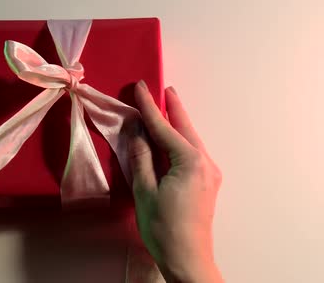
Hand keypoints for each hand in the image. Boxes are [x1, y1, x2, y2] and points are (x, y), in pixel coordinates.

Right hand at [129, 81, 223, 282]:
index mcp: (190, 161)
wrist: (187, 258)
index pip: (164, 127)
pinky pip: (192, 152)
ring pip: (190, 139)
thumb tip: (136, 130)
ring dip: (176, 123)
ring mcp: (210, 172)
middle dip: (172, 107)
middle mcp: (205, 162)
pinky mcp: (207, 182)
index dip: (148, 107)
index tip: (139, 87)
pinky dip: (179, 139)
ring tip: (164, 106)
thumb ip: (141, 156)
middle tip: (160, 88)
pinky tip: (171, 137)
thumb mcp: (145, 190)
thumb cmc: (163, 227)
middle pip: (185, 127)